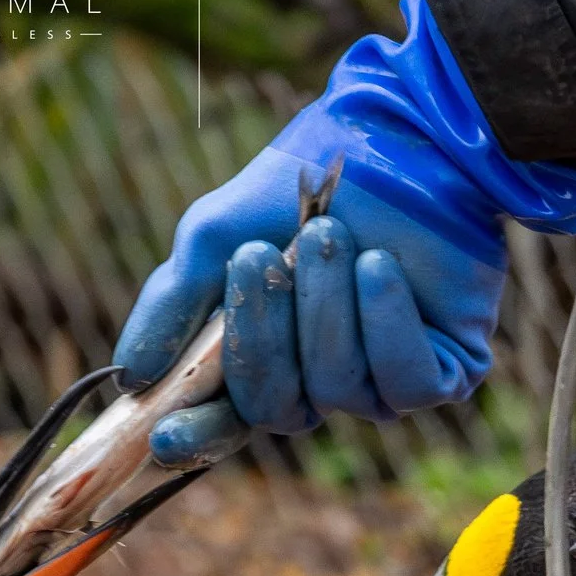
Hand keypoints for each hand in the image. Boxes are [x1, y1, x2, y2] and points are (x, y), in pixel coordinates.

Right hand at [115, 0, 575, 465]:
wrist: (398, 137)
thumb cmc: (302, 184)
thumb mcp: (217, 235)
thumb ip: (173, 304)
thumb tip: (130, 378)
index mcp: (260, 359)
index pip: (224, 423)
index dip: (194, 437)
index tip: (161, 438)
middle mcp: (318, 382)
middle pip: (274, 409)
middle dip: (261, 335)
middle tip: (259, 255)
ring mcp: (381, 382)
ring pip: (337, 389)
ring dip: (325, 306)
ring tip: (331, 233)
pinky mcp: (445, 371)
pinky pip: (406, 384)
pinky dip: (385, 323)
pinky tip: (379, 266)